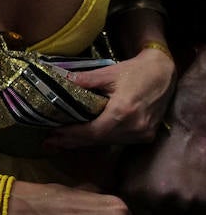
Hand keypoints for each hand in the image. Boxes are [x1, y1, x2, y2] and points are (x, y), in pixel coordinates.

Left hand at [45, 48, 175, 147]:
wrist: (164, 73)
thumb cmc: (135, 71)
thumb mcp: (107, 73)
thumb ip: (84, 80)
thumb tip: (59, 81)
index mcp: (123, 112)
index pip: (92, 131)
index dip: (71, 134)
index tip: (52, 133)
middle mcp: (134, 127)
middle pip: (98, 140)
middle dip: (73, 141)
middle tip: (50, 142)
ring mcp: (142, 134)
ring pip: (107, 142)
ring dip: (85, 143)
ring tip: (62, 142)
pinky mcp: (146, 135)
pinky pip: (117, 141)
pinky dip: (99, 140)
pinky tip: (84, 140)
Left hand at [119, 119, 205, 214]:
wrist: (185, 134)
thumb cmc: (153, 147)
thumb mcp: (126, 166)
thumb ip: (124, 190)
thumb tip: (120, 210)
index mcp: (134, 194)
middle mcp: (156, 202)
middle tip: (162, 198)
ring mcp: (181, 203)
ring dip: (176, 210)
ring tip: (174, 189)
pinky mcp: (202, 202)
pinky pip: (195, 214)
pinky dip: (192, 205)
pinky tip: (187, 188)